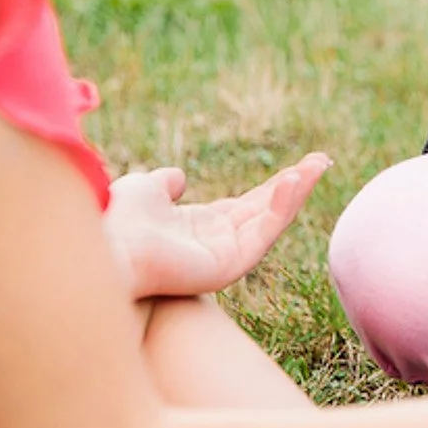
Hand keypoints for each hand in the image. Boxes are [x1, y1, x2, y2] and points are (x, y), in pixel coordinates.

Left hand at [104, 154, 328, 299]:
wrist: (105, 243)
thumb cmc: (118, 218)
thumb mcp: (147, 188)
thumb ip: (166, 184)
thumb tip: (179, 177)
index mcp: (200, 228)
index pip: (247, 205)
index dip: (272, 185)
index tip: (299, 165)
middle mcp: (217, 244)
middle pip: (266, 211)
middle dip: (294, 185)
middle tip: (322, 161)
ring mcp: (225, 258)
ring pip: (271, 221)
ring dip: (295, 193)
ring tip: (317, 165)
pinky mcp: (229, 266)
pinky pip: (264, 234)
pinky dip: (282, 208)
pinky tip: (293, 182)